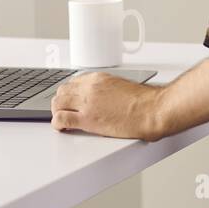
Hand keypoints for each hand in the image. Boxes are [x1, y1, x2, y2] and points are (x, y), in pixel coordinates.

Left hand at [50, 72, 168, 140]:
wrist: (151, 110)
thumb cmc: (144, 102)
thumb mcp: (122, 87)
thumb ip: (107, 91)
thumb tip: (102, 99)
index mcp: (98, 79)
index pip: (73, 82)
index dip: (70, 94)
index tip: (71, 101)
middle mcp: (89, 88)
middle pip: (62, 91)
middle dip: (61, 102)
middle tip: (64, 110)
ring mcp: (86, 103)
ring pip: (57, 104)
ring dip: (57, 111)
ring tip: (62, 120)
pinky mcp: (87, 119)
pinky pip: (61, 119)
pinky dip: (57, 124)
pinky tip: (62, 128)